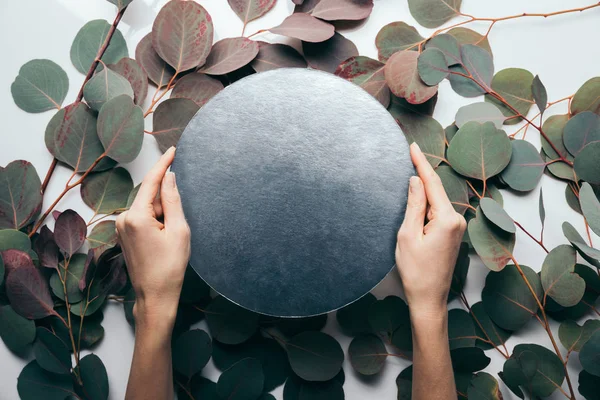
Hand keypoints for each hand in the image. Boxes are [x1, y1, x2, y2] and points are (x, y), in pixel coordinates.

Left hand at [116, 147, 190, 327]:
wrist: (155, 295)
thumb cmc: (170, 266)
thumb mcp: (179, 230)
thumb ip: (173, 200)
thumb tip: (169, 176)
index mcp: (136, 216)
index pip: (151, 181)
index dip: (164, 164)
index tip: (173, 149)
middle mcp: (123, 219)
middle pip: (150, 196)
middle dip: (167, 202)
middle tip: (178, 227)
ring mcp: (121, 227)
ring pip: (148, 207)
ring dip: (163, 214)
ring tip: (171, 238)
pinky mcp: (124, 235)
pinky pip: (143, 217)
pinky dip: (157, 221)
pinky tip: (164, 238)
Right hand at [395, 143, 465, 318]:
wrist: (428, 298)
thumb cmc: (415, 271)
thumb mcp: (408, 235)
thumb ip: (414, 205)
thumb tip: (415, 180)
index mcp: (447, 219)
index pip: (432, 184)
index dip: (421, 163)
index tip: (412, 146)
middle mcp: (457, 221)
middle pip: (435, 191)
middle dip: (421, 175)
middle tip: (409, 153)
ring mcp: (456, 228)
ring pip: (435, 202)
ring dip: (422, 191)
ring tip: (409, 174)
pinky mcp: (452, 235)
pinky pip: (437, 212)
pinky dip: (426, 204)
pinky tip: (416, 198)